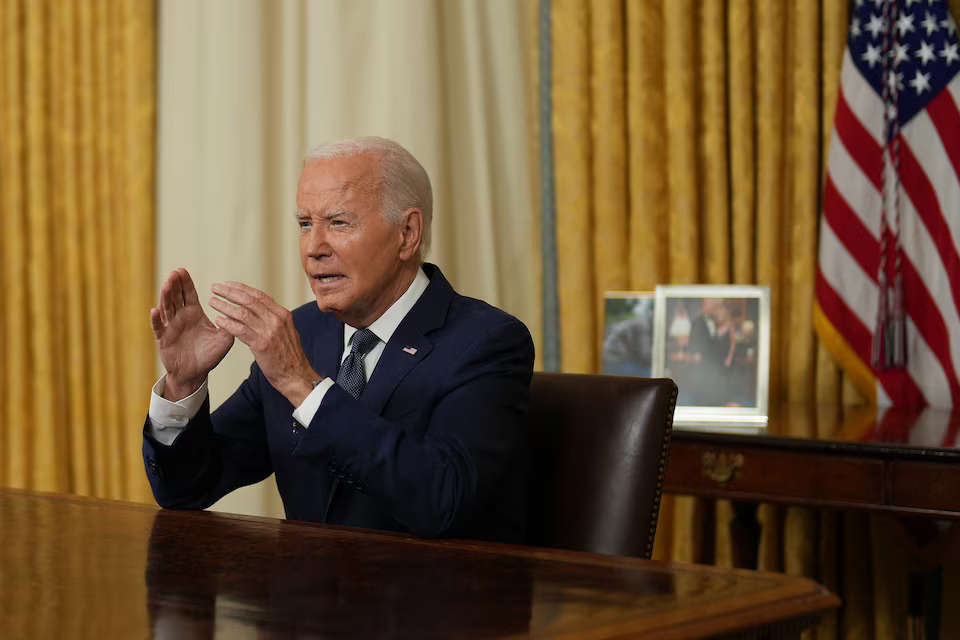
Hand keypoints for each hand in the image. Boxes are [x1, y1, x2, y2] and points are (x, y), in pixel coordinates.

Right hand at [151, 268, 233, 400]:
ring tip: (166, 285)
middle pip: (176, 297)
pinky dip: (156, 320)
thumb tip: (240, 312)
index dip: (185, 282)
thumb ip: (231, 325)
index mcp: (194, 314)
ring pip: (166, 308)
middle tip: (175, 272)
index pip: (189, 294)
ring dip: (165, 297)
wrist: (195, 373)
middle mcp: (181, 317)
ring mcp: (170, 327)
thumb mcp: (224, 339)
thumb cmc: (209, 355)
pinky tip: (155, 310)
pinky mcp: (163, 339)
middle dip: (175, 284)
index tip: (182, 270)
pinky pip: (158, 328)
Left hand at [209, 281, 319, 405]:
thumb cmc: (289, 356)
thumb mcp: (287, 331)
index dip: (242, 288)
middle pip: (249, 300)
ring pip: (242, 313)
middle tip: (216, 288)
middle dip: (230, 292)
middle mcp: (276, 319)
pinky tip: (218, 320)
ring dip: (225, 306)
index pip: (259, 295)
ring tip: (212, 302)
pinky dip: (227, 323)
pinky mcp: (261, 344)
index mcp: (282, 314)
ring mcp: (269, 331)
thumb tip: (263, 307)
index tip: (228, 284)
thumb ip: (274, 319)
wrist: (296, 375)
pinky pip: (240, 330)